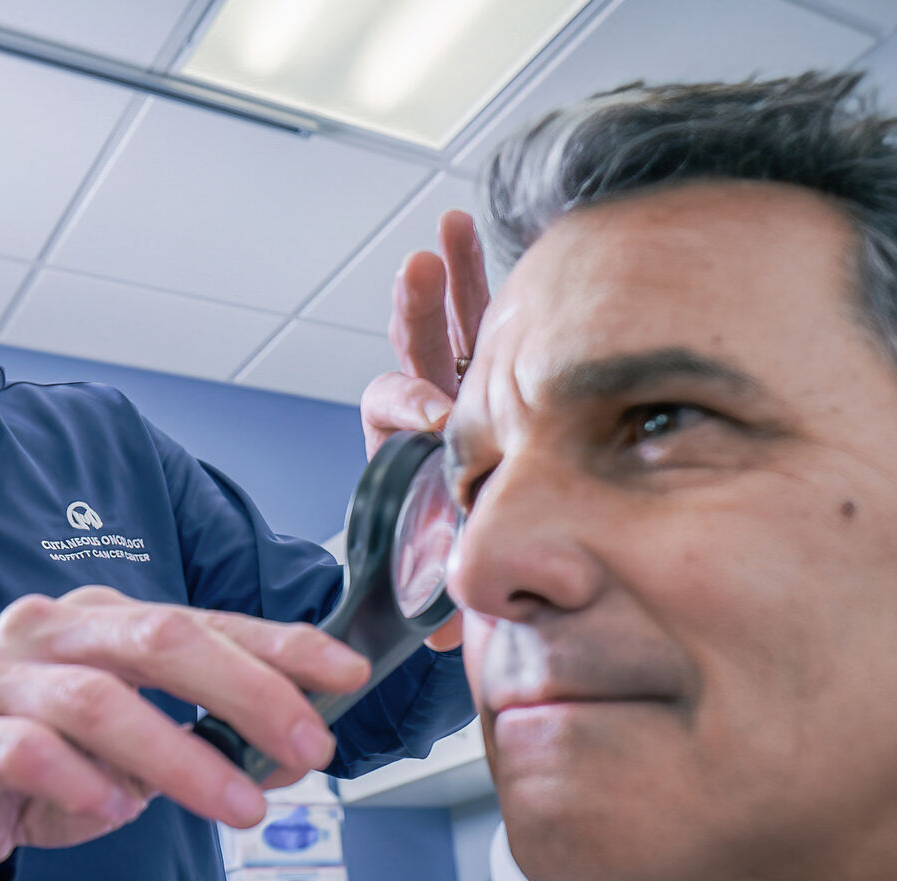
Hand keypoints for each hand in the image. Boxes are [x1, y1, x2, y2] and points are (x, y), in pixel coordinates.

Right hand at [0, 586, 370, 880]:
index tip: (345, 673)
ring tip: (239, 806)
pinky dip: (78, 781)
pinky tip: (113, 808)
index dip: (280, 646)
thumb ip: (206, 733)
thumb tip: (297, 745)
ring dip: (182, 757)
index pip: (204, 620)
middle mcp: (48, 631)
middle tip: (307, 748)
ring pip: (98, 701)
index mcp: (101, 618)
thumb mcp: (139, 746)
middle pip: (159, 639)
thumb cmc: (47, 762)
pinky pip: (25, 751)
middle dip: (248, 692)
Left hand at [360, 210, 488, 650]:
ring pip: (454, 327)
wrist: (467, 570)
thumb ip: (442, 609)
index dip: (410, 406)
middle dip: (418, 309)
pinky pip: (496, 327)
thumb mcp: (442, 591)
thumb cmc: (454, 575)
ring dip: (455, 276)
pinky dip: (495, 285)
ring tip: (454, 227)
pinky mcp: (498, 382)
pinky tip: (504, 242)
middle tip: (421, 267)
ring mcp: (462, 393)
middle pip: (414, 350)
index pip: (391, 411)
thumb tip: (447, 637)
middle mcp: (429, 417)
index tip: (436, 417)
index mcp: (402, 454)